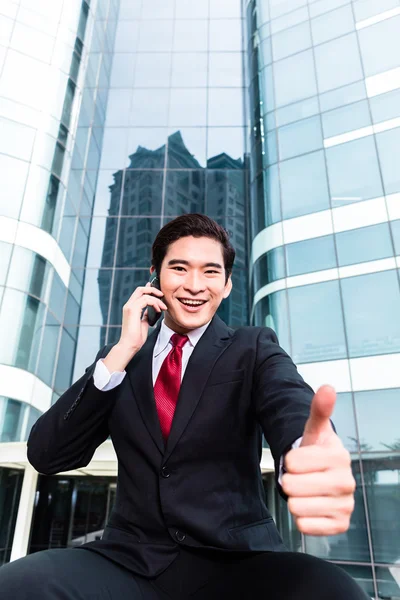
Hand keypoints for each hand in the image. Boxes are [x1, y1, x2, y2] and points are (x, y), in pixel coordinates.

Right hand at [103, 283, 166, 371]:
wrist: (130, 345)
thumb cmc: (136, 338)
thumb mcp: (143, 323)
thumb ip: (145, 315)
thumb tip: (150, 310)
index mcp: (130, 308)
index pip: (139, 293)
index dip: (149, 289)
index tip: (159, 292)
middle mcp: (128, 305)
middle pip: (140, 289)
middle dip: (153, 289)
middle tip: (162, 295)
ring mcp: (130, 307)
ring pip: (144, 293)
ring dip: (157, 299)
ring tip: (163, 308)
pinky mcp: (133, 310)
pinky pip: (146, 300)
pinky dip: (154, 303)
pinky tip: (159, 310)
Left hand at [281, 385, 355, 535]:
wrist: (323, 477)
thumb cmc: (315, 452)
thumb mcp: (314, 429)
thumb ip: (319, 409)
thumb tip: (327, 388)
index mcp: (339, 457)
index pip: (293, 463)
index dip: (289, 461)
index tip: (299, 459)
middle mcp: (346, 482)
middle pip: (293, 486)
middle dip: (289, 481)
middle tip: (300, 477)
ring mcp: (345, 505)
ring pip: (296, 507)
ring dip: (294, 499)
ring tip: (305, 491)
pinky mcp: (339, 525)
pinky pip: (305, 526)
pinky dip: (301, 519)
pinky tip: (310, 507)